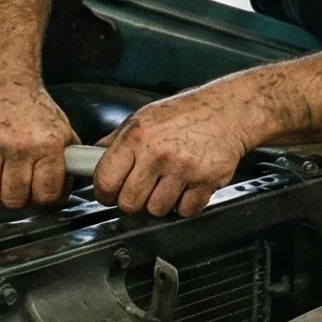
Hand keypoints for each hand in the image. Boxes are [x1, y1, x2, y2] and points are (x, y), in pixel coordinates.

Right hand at [0, 69, 77, 206]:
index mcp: (47, 143)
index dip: (41, 198)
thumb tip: (62, 193)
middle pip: (14, 199)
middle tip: (15, 181)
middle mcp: (18, 144)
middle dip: (15, 195)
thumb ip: (65, 162)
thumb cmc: (29, 104)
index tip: (38, 193)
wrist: (2, 75)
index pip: (45, 194)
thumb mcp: (60, 129)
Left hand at [94, 83, 257, 216]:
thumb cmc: (187, 113)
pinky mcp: (205, 181)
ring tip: (167, 183)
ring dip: (160, 202)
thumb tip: (92, 159)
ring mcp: (183, 168)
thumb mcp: (144, 118)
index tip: (108, 194)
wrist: (229, 111)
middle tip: (140, 189)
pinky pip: (185, 210)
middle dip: (132, 201)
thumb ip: (117, 141)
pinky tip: (187, 185)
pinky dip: (185, 204)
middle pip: (129, 202)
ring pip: (156, 210)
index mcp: (137, 136)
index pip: (105, 180)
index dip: (104, 193)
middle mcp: (159, 152)